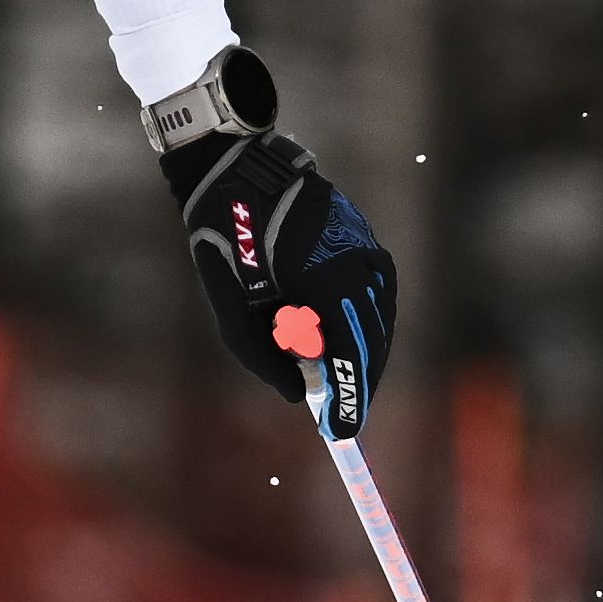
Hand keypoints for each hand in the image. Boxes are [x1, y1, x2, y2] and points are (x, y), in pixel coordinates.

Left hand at [164, 84, 394, 408]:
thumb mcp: (232, 311)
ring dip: (356, 350)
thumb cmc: (226, 239)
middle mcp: (359, 264)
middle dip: (354, 381)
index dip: (350, 399)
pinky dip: (356, 321)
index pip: (352, 355)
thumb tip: (297, 394)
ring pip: (376, 320)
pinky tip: (330, 331)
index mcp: (328, 281)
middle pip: (371, 343)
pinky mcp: (365, 240)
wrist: (236, 170)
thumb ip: (264, 358)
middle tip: (337, 412)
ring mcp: (367, 248)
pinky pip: (371, 295)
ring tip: (325, 369)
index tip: (341, 430)